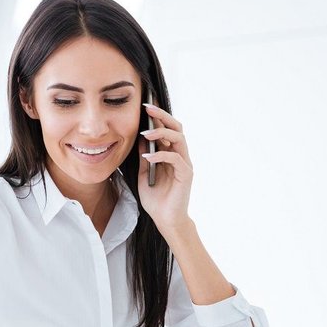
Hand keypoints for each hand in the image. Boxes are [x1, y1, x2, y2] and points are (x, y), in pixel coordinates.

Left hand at [138, 103, 193, 233]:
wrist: (165, 220)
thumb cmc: (156, 200)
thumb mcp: (144, 174)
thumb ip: (144, 157)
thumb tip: (140, 138)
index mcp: (171, 154)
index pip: (167, 129)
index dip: (157, 117)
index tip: (143, 106)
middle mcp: (180, 156)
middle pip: (176, 128)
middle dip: (162, 116)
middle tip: (147, 108)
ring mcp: (185, 164)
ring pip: (179, 138)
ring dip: (162, 133)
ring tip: (146, 133)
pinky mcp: (186, 174)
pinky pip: (175, 158)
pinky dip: (161, 155)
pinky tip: (147, 157)